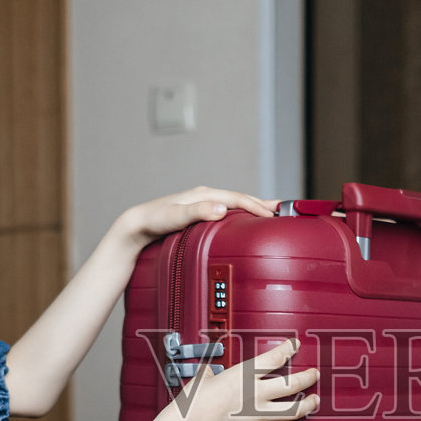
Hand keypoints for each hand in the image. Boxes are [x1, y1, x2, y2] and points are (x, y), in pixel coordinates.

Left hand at [113, 186, 278, 248]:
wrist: (136, 226)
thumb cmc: (153, 222)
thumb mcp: (174, 218)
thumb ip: (196, 212)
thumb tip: (222, 209)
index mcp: (204, 195)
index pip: (237, 199)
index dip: (257, 207)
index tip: (273, 216)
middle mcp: (206, 197)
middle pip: (240, 199)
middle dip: (262, 204)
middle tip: (284, 211)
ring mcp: (203, 204)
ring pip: (235, 204)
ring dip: (253, 208)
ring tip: (272, 213)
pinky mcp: (200, 213)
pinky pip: (228, 211)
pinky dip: (241, 214)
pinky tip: (245, 221)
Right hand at [159, 337, 319, 420]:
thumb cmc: (193, 401)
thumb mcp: (202, 379)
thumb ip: (209, 374)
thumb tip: (208, 373)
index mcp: (245, 375)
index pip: (274, 357)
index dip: (287, 349)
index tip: (294, 345)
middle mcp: (257, 393)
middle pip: (292, 384)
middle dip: (307, 378)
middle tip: (314, 374)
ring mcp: (258, 415)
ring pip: (293, 410)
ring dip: (308, 405)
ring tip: (315, 401)